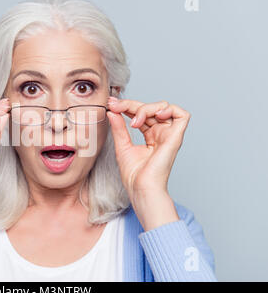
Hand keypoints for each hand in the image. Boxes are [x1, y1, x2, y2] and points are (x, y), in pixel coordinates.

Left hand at [106, 97, 190, 229]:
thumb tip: (112, 111)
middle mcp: (161, 133)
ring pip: (163, 107)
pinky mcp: (175, 138)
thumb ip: (119, 127)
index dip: (126, 106)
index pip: (140, 113)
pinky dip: (168, 109)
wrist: (140, 188)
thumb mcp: (122, 145)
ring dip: (146, 108)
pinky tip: (153, 116)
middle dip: (131, 104)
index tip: (111, 105)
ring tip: (133, 121)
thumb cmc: (133, 174)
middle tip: (115, 106)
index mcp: (150, 135)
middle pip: (150, 108)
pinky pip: (182, 115)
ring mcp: (169, 135)